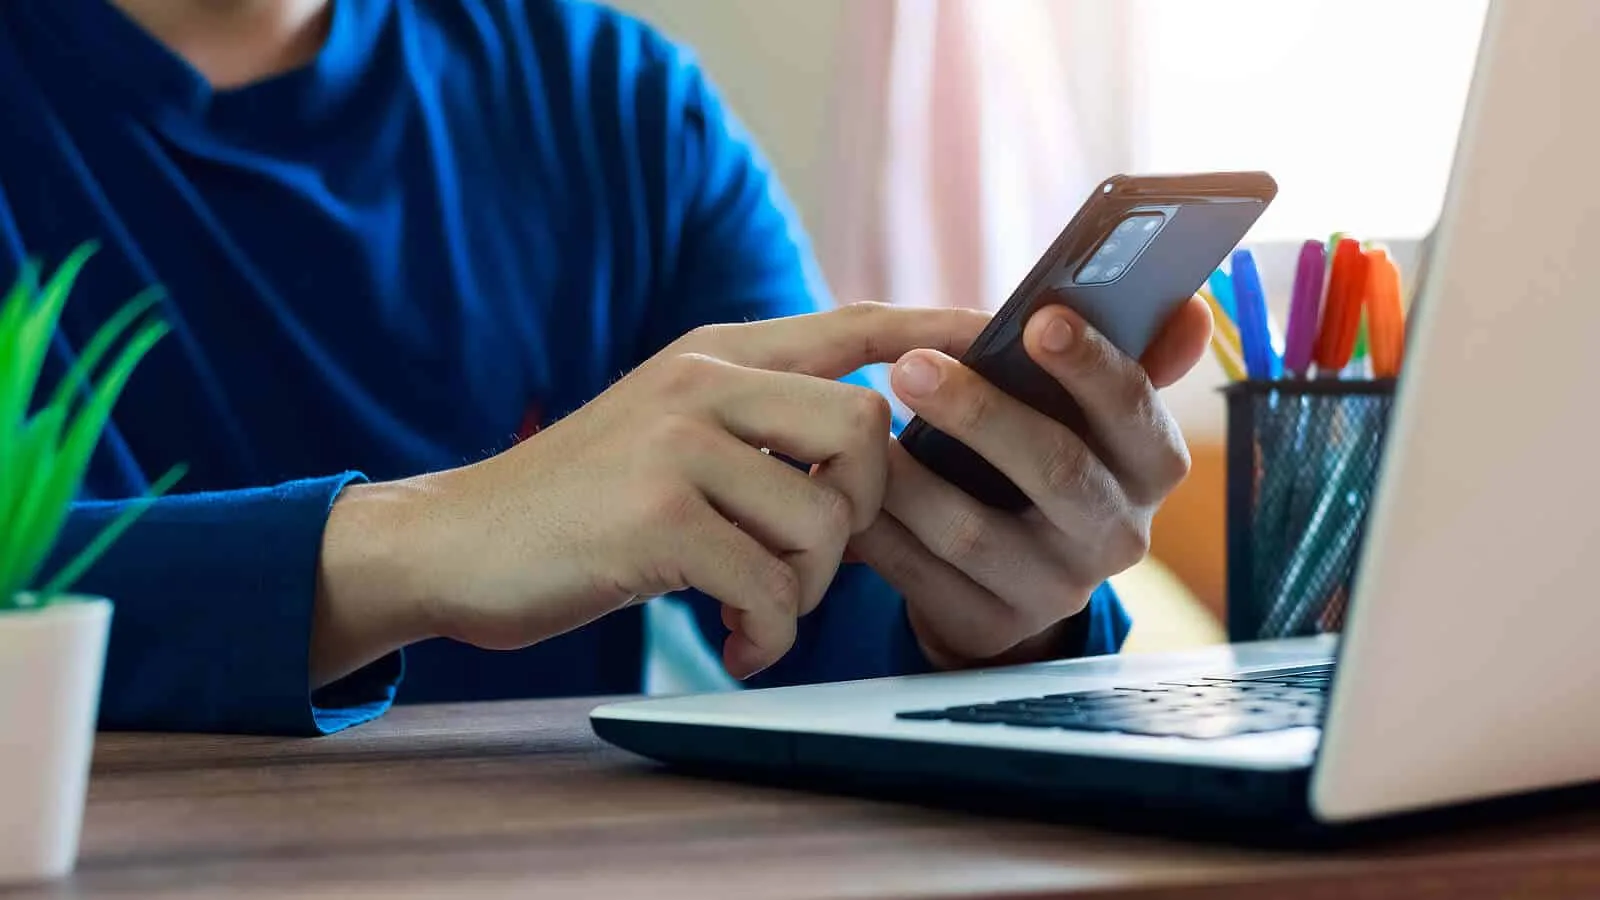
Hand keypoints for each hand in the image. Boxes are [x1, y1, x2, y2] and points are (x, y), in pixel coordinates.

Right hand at [310, 303, 989, 686]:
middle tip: (809, 558)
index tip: (998, 336)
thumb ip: (752, 415)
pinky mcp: (656, 518)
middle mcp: (704, 381)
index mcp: (714, 354)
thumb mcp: (664, 427)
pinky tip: (734, 640)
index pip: (854, 322)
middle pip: (869, 429)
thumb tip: (865, 436)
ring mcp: (679, 444)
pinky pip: (771, 584)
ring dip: (806, 588)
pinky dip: (766, 633)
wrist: (450, 542)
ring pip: (825, 520)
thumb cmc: (575, 502)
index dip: (936, 328)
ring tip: (753, 605)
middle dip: (864, 513)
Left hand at [850, 295, 1211, 668]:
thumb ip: (1136, 355)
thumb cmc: (1044, 459)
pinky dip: (878, 529)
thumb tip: (1191, 306)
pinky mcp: (989, 628)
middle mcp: (1118, 536)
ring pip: (973, 530)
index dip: (1091, 365)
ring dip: (910, 476)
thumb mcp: (1092, 416)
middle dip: (980, 414)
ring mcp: (1054, 592)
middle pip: (1055, 471)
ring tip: (861, 431)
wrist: (1008, 580)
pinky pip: (921, 577)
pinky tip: (842, 490)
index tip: (1039, 319)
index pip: (1135, 412)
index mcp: (1150, 467)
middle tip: (910, 367)